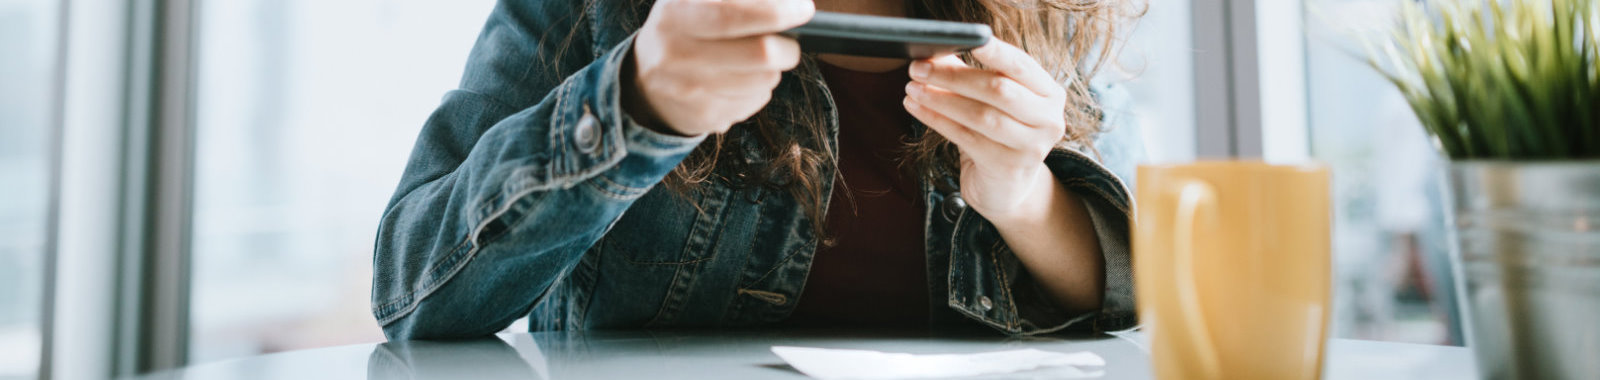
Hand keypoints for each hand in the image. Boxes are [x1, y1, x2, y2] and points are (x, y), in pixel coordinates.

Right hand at [623, 0, 814, 135]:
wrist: (644, 81)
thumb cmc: (684, 29)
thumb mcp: (693, 0)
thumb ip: (736, 0)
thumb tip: (787, 3)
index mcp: (675, 15)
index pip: (730, 15)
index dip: (774, 13)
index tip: (803, 10)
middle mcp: (676, 54)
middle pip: (760, 55)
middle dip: (787, 47)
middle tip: (791, 41)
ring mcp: (689, 91)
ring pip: (763, 81)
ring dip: (772, 69)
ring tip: (757, 60)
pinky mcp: (703, 118)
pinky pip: (755, 102)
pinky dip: (758, 89)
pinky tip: (741, 79)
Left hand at [902, 40, 1069, 222]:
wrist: (1007, 189)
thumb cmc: (997, 135)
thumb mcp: (991, 102)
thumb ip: (968, 74)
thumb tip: (934, 51)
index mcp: (1050, 94)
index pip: (1021, 65)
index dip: (995, 51)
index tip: (968, 39)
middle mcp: (1048, 119)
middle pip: (998, 90)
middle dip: (953, 76)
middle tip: (918, 67)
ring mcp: (1031, 146)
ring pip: (981, 115)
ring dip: (941, 99)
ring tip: (912, 88)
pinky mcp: (1007, 167)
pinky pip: (965, 137)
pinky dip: (937, 120)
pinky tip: (916, 108)